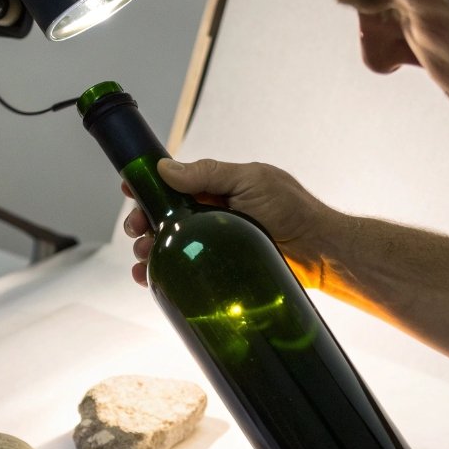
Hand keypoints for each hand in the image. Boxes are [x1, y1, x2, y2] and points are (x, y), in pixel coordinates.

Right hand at [121, 158, 338, 286]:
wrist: (320, 251)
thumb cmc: (292, 209)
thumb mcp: (250, 180)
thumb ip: (209, 174)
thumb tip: (165, 169)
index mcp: (215, 189)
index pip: (172, 185)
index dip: (147, 187)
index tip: (128, 190)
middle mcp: (210, 216)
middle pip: (163, 218)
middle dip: (143, 223)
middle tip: (137, 231)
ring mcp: (213, 245)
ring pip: (169, 246)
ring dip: (149, 250)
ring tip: (144, 258)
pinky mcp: (218, 271)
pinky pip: (184, 272)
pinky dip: (163, 275)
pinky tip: (150, 279)